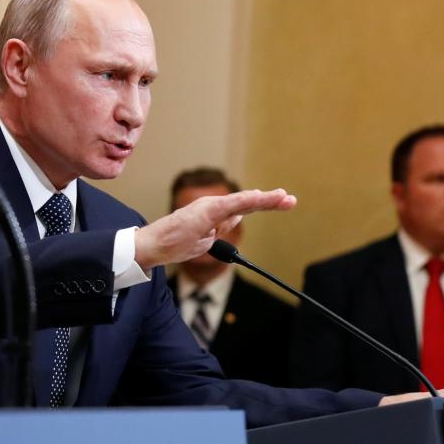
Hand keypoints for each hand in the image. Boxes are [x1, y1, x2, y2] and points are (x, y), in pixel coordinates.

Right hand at [131, 188, 295, 270]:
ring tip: (282, 197)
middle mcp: (213, 206)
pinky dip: (246, 201)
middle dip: (270, 201)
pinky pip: (229, 206)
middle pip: (247, 203)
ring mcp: (208, 208)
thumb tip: (238, 218)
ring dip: (263, 200)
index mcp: (214, 213)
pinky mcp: (204, 212)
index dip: (265, 204)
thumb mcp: (205, 237)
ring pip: (242, 202)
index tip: (284, 201)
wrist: (152, 246)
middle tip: (290, 199)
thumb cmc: (174, 242)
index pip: (244, 207)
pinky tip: (259, 197)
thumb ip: (221, 225)